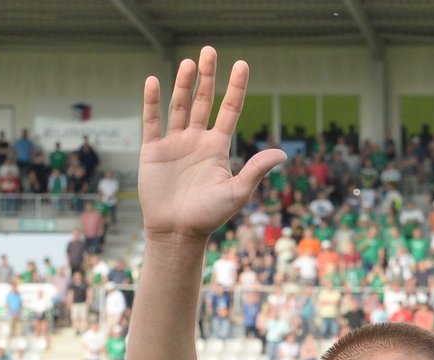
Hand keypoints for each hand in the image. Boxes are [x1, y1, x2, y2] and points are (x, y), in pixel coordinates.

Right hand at [139, 46, 285, 240]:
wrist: (177, 234)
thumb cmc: (208, 218)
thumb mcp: (236, 193)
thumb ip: (255, 170)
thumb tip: (282, 154)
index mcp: (217, 148)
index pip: (229, 110)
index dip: (236, 88)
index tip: (241, 64)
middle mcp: (197, 141)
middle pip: (204, 101)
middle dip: (207, 77)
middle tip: (209, 51)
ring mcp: (174, 144)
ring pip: (179, 106)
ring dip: (183, 84)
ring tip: (189, 62)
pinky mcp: (153, 151)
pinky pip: (152, 121)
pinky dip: (152, 102)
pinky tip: (154, 81)